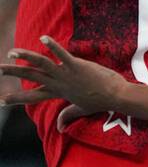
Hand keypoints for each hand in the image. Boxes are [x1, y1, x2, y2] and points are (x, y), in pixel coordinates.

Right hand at [0, 39, 126, 122]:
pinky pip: (62, 55)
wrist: (116, 96)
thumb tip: (60, 128)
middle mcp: (58, 84)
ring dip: (26, 57)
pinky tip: (43, 38)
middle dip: (13, 73)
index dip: (16, 99)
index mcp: (58, 93)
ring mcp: (66, 74)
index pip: (32, 96)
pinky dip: (52, 46)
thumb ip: (68, 116)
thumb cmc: (100, 101)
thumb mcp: (81, 110)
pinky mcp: (76, 66)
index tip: (0, 101)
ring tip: (12, 52)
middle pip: (31, 77)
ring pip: (41, 64)